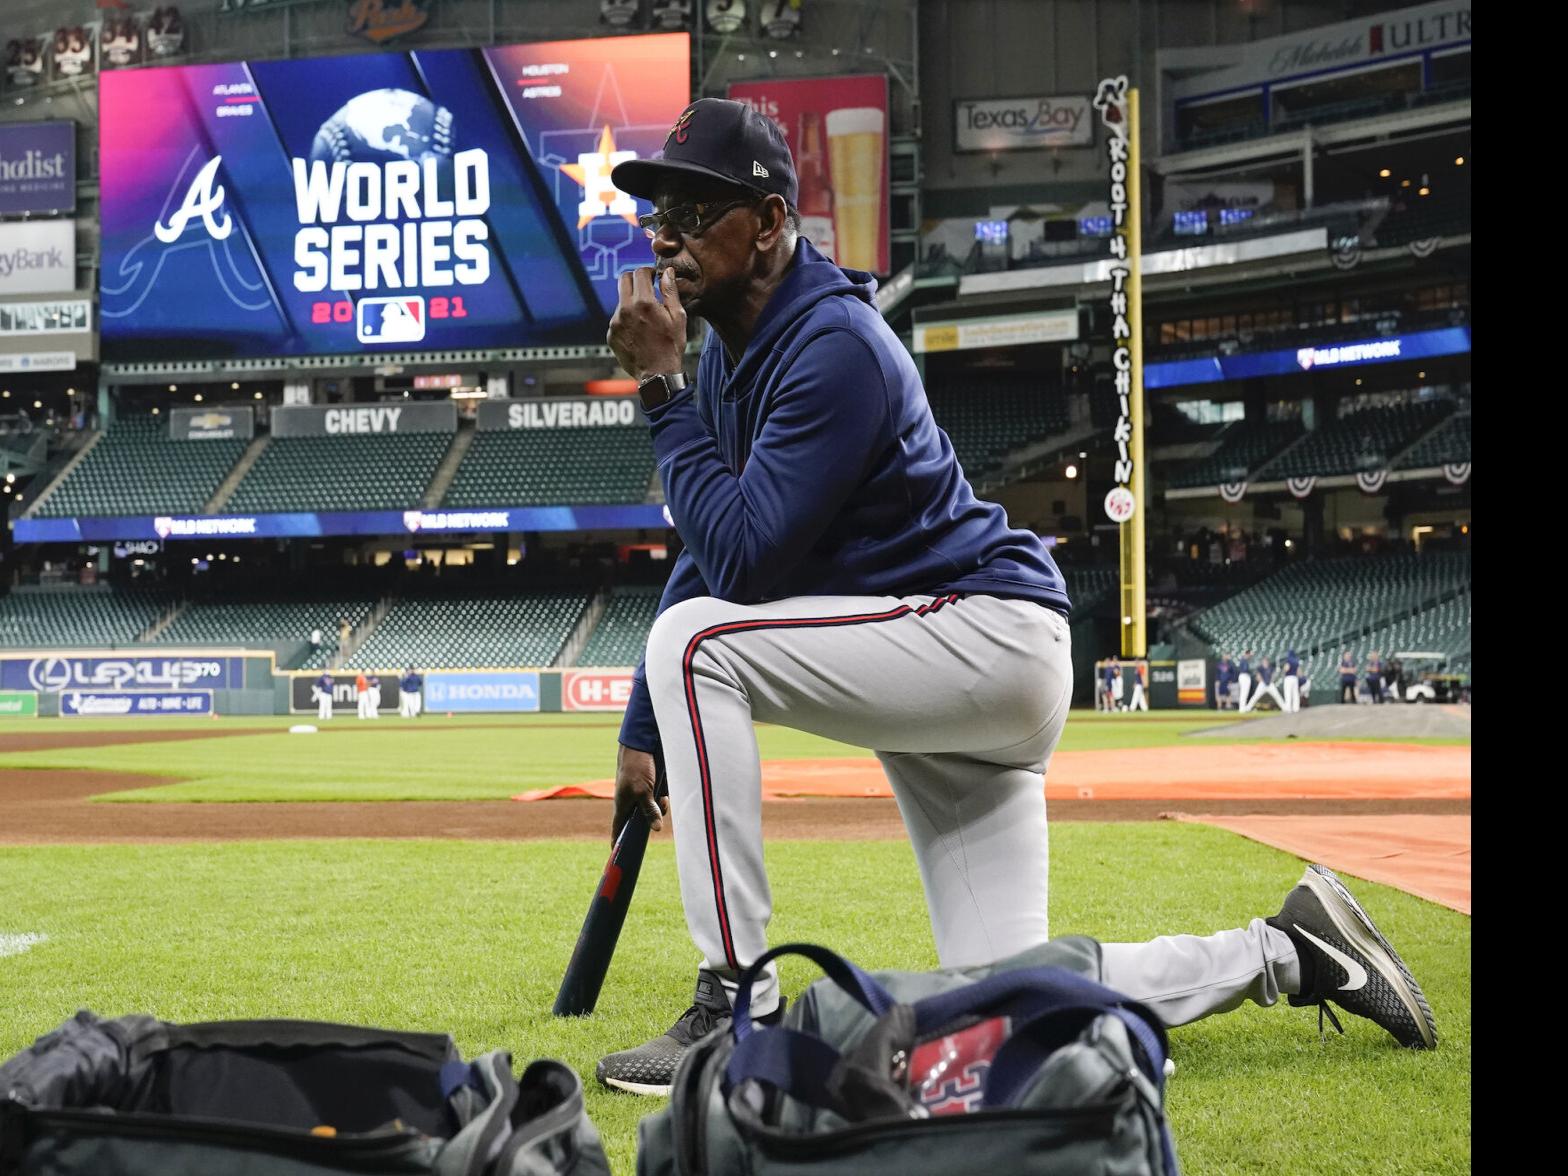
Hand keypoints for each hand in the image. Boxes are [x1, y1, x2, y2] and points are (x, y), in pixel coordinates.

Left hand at [608, 267, 685, 383]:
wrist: (657, 375)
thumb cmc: (671, 347)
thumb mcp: (678, 317)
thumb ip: (670, 291)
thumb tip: (666, 272)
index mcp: (644, 303)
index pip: (639, 273)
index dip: (648, 272)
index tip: (653, 277)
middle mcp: (625, 310)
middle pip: (624, 280)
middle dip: (635, 279)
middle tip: (645, 287)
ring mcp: (615, 323)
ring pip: (620, 301)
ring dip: (631, 303)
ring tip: (645, 319)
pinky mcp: (611, 334)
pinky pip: (617, 319)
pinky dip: (626, 320)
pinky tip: (638, 332)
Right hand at [613, 744, 667, 843]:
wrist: (643, 742)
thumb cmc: (636, 766)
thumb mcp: (643, 791)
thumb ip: (649, 810)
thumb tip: (656, 829)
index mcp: (622, 806)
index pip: (617, 830)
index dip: (617, 843)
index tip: (617, 857)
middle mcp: (632, 803)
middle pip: (641, 823)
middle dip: (650, 823)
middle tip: (654, 818)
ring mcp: (643, 795)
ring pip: (654, 812)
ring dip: (660, 809)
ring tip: (661, 797)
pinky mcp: (654, 787)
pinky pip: (661, 801)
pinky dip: (665, 799)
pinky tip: (665, 791)